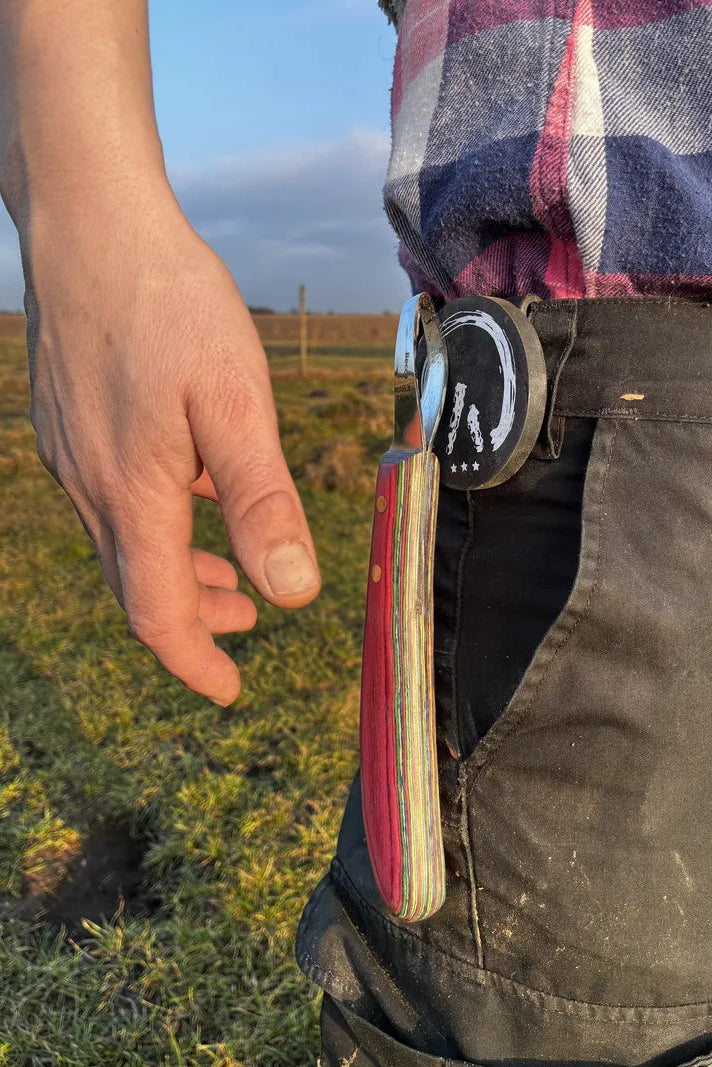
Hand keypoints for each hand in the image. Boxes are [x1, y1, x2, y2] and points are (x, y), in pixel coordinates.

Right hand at [25, 196, 320, 704]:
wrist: (89, 221)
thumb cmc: (168, 301)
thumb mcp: (234, 401)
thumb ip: (261, 499)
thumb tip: (293, 593)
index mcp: (133, 493)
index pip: (158, 613)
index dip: (195, 661)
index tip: (230, 689)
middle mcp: (90, 485)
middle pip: (137, 586)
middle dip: (193, 620)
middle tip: (244, 625)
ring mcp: (70, 453)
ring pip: (122, 544)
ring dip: (176, 572)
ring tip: (226, 578)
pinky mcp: (66, 422)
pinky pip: (110, 498)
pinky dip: (155, 523)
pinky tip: (187, 491)